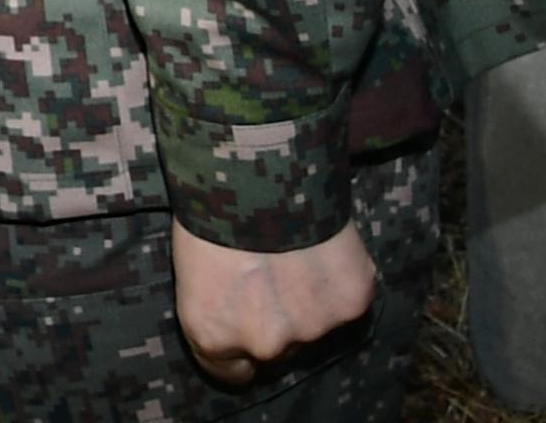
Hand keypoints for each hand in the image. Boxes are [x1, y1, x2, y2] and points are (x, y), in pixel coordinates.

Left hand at [171, 219, 377, 386]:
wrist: (255, 172)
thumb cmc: (210, 211)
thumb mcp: (194, 270)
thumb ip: (222, 310)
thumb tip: (242, 320)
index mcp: (213, 336)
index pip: (231, 373)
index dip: (240, 351)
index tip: (245, 323)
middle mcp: (263, 343)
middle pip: (279, 349)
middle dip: (278, 319)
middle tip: (273, 273)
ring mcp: (312, 327)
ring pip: (317, 326)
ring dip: (311, 299)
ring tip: (297, 253)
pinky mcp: (351, 303)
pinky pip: (349, 300)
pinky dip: (341, 279)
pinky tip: (323, 247)